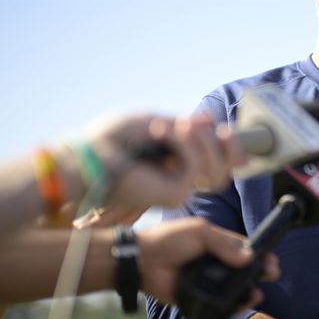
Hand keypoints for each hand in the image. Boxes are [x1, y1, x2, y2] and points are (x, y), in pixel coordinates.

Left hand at [83, 113, 244, 210]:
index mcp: (178, 163)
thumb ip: (188, 128)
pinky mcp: (174, 196)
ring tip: (176, 126)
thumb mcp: (158, 123)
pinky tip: (161, 131)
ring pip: (217, 173)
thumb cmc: (113, 138)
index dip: (231, 148)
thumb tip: (213, 121)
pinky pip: (195, 168)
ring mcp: (179, 190)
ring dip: (202, 143)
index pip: (221, 162)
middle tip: (189, 122)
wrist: (87, 156)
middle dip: (216, 143)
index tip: (225, 131)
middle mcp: (181, 180)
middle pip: (225, 169)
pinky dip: (183, 144)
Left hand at [137, 217, 278, 305]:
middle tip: (271, 276)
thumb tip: (249, 257)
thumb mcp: (200, 232)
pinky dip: (232, 306)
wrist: (142, 261)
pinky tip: (241, 305)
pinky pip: (219, 304)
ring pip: (234, 289)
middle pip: (244, 270)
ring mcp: (208, 281)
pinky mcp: (199, 298)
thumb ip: (225, 243)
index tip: (272, 261)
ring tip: (256, 295)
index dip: (260, 255)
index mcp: (217, 244)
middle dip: (259, 273)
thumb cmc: (169, 240)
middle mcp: (215, 263)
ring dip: (248, 292)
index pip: (244, 249)